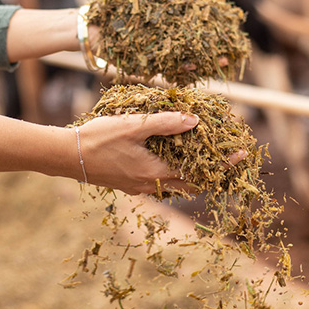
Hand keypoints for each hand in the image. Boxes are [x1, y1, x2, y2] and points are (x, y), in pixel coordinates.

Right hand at [75, 112, 246, 194]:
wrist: (66, 156)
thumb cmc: (98, 138)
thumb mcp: (133, 126)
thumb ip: (164, 123)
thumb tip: (194, 120)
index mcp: (156, 173)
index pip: (201, 173)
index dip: (224, 165)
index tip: (242, 154)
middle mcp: (152, 185)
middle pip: (192, 183)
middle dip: (212, 171)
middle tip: (226, 154)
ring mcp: (140, 187)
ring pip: (176, 183)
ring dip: (194, 171)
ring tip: (204, 152)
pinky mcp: (130, 184)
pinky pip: (162, 181)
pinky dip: (175, 170)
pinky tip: (173, 155)